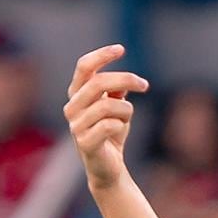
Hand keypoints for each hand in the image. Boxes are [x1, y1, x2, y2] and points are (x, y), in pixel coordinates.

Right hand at [65, 45, 143, 189]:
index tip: (121, 49)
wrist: (108, 168)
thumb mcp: (116, 106)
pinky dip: (120, 125)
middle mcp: (72, 107)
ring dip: (126, 110)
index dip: (101, 55)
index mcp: (77, 94)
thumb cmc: (111, 133)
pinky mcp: (85, 143)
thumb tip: (124, 81)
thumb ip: (116, 90)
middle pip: (99, 82)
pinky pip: (109, 125)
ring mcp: (76, 126)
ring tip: (126, 118)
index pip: (84, 67)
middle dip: (126, 79)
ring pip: (108, 105)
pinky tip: (119, 131)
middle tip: (145, 85)